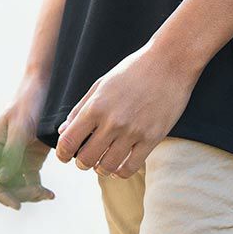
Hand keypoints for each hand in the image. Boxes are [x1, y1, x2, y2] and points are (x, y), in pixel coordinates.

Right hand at [0, 90, 56, 210]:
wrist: (44, 89)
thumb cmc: (29, 104)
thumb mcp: (21, 127)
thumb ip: (12, 153)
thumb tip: (3, 179)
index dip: (1, 196)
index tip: (17, 205)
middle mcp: (0, 156)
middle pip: (5, 187)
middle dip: (21, 194)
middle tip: (41, 194)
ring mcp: (16, 159)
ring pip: (19, 187)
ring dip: (31, 194)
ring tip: (48, 195)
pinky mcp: (30, 160)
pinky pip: (31, 181)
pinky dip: (39, 189)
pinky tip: (50, 194)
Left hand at [55, 39, 198, 176]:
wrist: (170, 62)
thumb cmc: (134, 70)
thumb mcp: (101, 84)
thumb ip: (80, 109)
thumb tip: (63, 131)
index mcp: (95, 106)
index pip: (68, 141)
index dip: (62, 154)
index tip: (65, 155)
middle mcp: (112, 122)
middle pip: (86, 159)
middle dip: (81, 163)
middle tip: (85, 159)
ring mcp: (133, 131)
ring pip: (107, 167)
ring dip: (100, 169)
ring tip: (103, 162)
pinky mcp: (152, 138)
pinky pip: (131, 167)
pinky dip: (121, 171)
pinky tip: (120, 164)